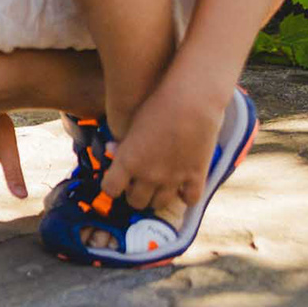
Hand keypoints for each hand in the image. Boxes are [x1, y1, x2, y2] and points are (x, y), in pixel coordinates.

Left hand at [101, 82, 225, 227]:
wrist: (191, 102)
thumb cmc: (157, 105)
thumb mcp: (131, 123)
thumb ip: (122, 143)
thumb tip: (112, 152)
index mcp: (128, 161)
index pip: (110, 189)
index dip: (112, 187)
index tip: (115, 183)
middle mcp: (148, 174)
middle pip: (136, 202)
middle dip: (134, 196)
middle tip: (137, 187)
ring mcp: (173, 178)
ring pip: (160, 204)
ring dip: (156, 198)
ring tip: (157, 189)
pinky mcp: (197, 177)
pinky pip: (190, 200)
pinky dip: (185, 197)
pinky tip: (182, 188)